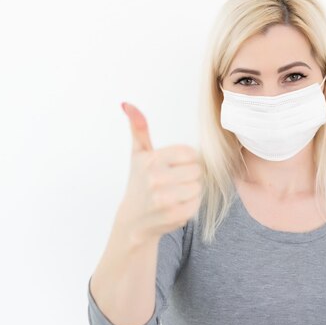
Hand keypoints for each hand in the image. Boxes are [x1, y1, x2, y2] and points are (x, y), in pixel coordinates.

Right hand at [114, 102, 202, 245]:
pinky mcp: (173, 215)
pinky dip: (191, 205)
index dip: (186, 160)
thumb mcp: (138, 154)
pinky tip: (176, 205)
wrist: (134, 220)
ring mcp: (164, 199)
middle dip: (189, 176)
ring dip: (191, 190)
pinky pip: (197, 203)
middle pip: (197, 170)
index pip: (189, 153)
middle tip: (174, 182)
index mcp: (150, 160)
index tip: (174, 166)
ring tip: (175, 193)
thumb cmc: (140, 182)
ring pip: (198, 187)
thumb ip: (138, 128)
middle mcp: (155, 179)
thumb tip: (127, 104)